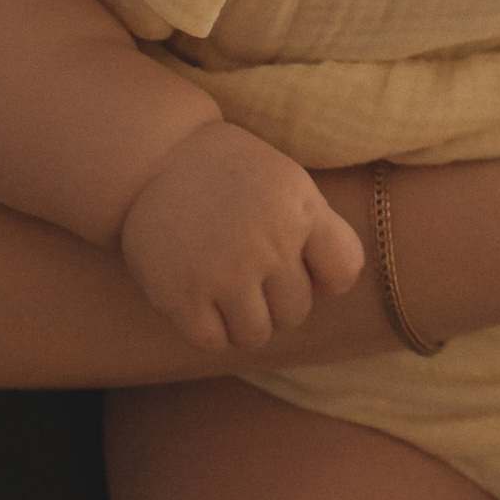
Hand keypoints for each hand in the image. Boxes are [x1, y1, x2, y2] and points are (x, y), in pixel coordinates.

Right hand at [119, 120, 366, 356]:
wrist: (156, 158)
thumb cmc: (232, 177)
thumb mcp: (288, 183)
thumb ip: (320, 230)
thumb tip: (333, 291)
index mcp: (299, 209)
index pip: (343, 272)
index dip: (323, 276)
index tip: (298, 262)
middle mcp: (267, 242)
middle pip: (295, 312)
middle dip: (276, 300)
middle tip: (247, 271)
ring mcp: (222, 271)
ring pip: (255, 335)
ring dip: (243, 321)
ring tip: (225, 289)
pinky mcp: (179, 294)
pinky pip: (212, 342)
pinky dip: (208, 330)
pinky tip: (198, 298)